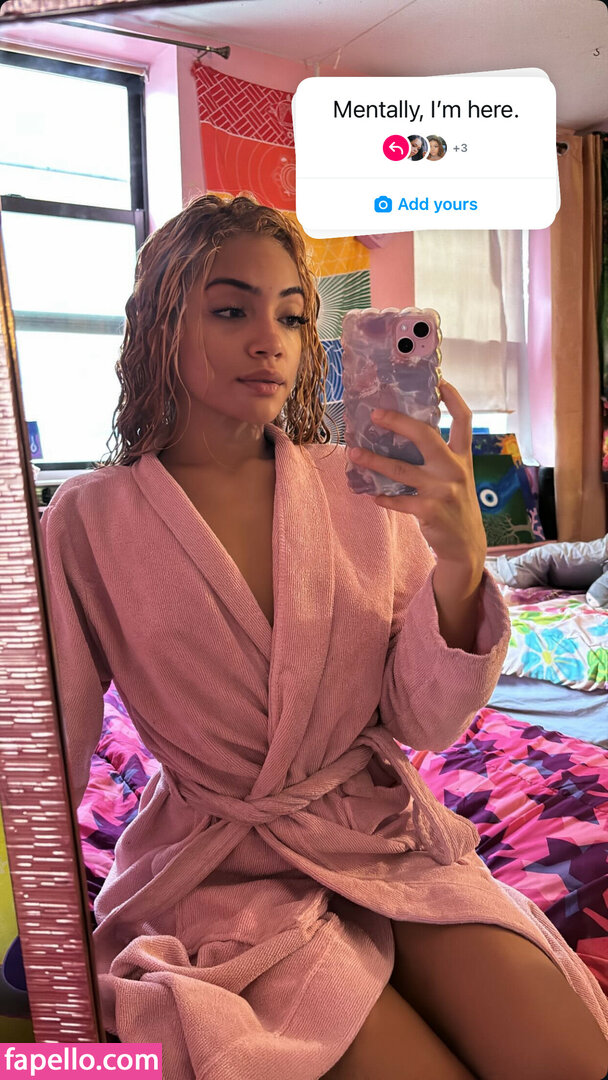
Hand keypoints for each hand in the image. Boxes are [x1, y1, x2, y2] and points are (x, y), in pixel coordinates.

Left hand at [347, 380, 486, 586]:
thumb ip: (440, 458)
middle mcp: (454, 469)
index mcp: (463, 457)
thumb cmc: (455, 505)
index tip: (440, 381)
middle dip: (398, 421)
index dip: (454, 399)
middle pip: (425, 436)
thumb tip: (404, 436)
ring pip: (401, 469)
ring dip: (373, 460)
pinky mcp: (430, 510)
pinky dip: (383, 497)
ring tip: (353, 453)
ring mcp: (443, 490)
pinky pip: (398, 500)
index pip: (464, 421)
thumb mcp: (457, 477)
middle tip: (374, 414)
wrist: (466, 545)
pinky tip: (372, 495)